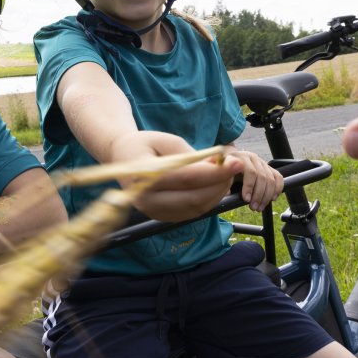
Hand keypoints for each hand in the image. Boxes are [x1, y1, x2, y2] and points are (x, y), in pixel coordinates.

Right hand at [110, 131, 240, 221]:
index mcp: (144, 175)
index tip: (236, 163)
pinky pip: (190, 213)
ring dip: (217, 194)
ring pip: (195, 209)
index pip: (187, 178)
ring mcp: (153, 211)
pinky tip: (215, 186)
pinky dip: (208, 201)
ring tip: (225, 175)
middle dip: (220, 184)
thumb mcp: (166, 140)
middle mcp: (147, 199)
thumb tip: (219, 165)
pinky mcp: (160, 217)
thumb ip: (191, 154)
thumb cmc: (144, 145)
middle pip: (193, 198)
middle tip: (234, 168)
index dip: (215, 173)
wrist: (121, 158)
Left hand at [228, 149, 282, 210]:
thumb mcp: (219, 175)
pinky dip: (277, 188)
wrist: (228, 164)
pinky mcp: (268, 168)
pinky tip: (272, 198)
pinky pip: (278, 177)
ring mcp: (261, 162)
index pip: (250, 171)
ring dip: (267, 196)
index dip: (249, 186)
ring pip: (270, 179)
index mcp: (240, 157)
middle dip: (258, 195)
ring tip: (260, 207)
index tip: (246, 200)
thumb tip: (228, 191)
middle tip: (253, 207)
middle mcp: (252, 158)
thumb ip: (222, 181)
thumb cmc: (222, 172)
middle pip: (262, 177)